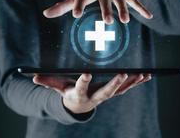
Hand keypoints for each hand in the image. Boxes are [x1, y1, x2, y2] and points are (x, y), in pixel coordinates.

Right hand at [33, 73, 151, 113]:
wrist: (79, 105)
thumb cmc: (68, 93)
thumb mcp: (57, 88)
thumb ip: (47, 82)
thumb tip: (33, 77)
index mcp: (80, 94)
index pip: (80, 87)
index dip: (83, 81)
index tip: (86, 73)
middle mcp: (95, 96)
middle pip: (106, 91)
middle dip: (114, 84)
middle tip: (123, 74)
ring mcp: (106, 95)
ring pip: (120, 90)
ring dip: (131, 83)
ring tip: (142, 75)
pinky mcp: (113, 92)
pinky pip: (126, 88)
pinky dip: (137, 82)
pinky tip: (146, 76)